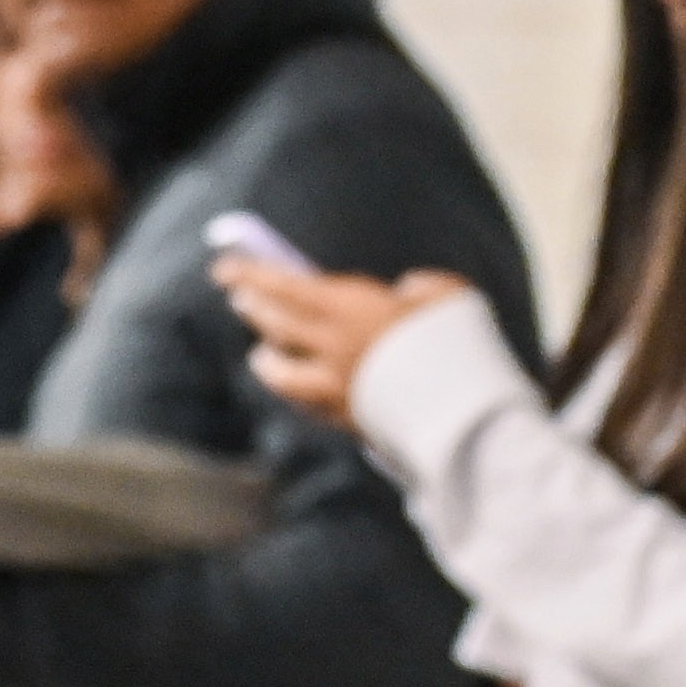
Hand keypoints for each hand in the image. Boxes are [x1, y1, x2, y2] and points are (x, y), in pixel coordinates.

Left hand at [220, 261, 473, 434]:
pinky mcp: (344, 418)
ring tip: (261, 352)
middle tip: (238, 297)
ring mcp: (334, 386)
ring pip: (280, 372)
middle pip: (276, 324)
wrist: (461, 413)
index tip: (224, 267)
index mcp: (351, 308)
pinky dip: (296, 392)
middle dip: (253, 307)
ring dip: (266, 359)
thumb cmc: (460, 345)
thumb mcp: (449, 297)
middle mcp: (332, 346)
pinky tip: (295, 389)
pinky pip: (306, 402)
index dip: (250, 275)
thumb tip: (408, 290)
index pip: (284, 286)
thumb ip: (424, 287)